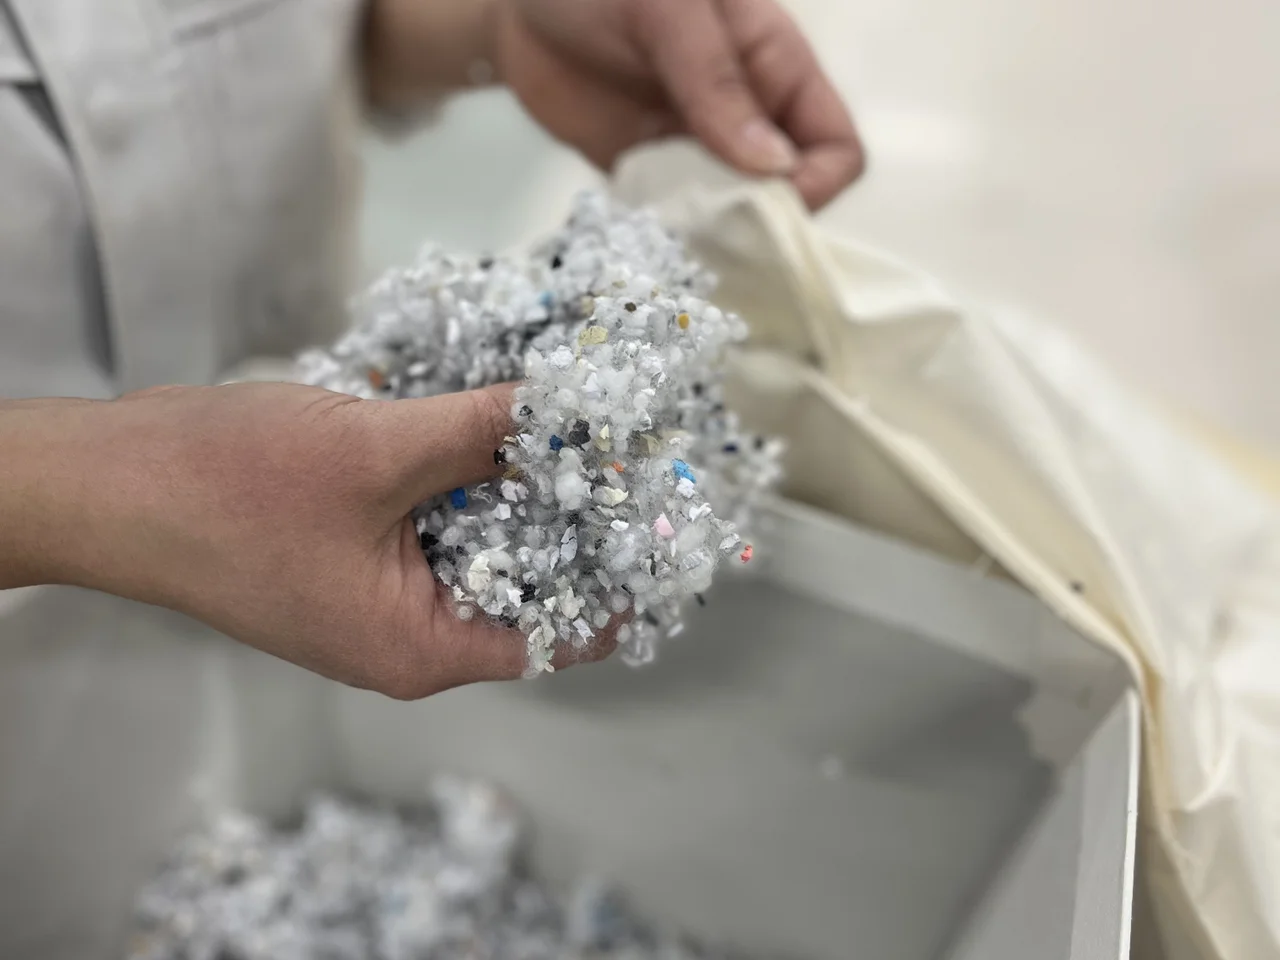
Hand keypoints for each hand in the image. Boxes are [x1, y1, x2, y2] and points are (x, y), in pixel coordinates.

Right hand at [0, 383, 612, 697]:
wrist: (110, 482)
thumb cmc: (232, 488)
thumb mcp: (377, 453)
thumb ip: (481, 433)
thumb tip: (571, 409)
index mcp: (421, 648)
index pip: (556, 635)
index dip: (616, 585)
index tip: (665, 527)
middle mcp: (407, 633)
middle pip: (522, 584)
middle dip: (572, 519)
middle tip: (630, 453)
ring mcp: (376, 593)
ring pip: (477, 542)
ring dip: (515, 486)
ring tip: (579, 427)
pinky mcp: (352, 550)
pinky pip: (432, 518)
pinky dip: (464, 474)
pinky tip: (497, 420)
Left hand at [493, 0, 864, 209]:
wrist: (518, 7)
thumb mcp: (667, 11)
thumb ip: (716, 81)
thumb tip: (773, 165)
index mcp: (774, 68)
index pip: (835, 145)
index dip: (815, 183)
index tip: (762, 200)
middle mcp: (748, 117)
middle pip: (790, 196)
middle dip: (761, 222)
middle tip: (708, 227)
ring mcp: (700, 151)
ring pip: (735, 218)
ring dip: (713, 237)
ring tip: (673, 237)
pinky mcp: (653, 176)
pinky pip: (680, 222)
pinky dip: (670, 236)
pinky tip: (644, 235)